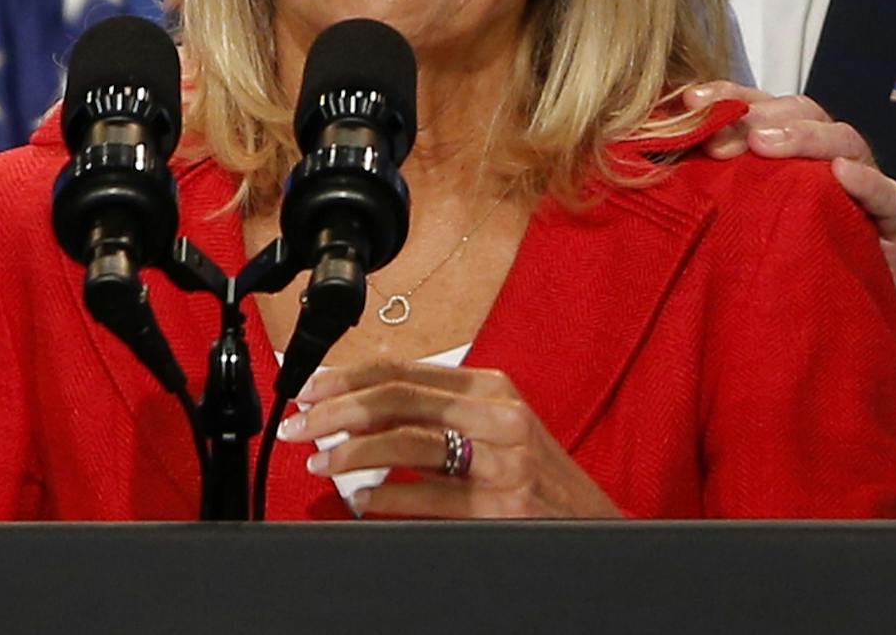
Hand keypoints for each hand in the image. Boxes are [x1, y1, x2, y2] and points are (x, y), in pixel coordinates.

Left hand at [277, 360, 622, 518]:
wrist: (595, 525)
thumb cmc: (537, 478)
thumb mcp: (496, 430)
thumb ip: (440, 416)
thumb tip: (364, 413)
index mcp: (491, 387)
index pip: (404, 371)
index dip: (349, 379)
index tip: (310, 391)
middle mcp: (499, 415)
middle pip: (399, 399)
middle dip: (338, 410)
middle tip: (300, 426)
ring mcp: (503, 460)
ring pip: (409, 443)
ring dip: (352, 452)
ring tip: (320, 461)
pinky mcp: (503, 505)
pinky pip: (430, 497)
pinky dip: (387, 496)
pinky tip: (360, 500)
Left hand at [684, 83, 895, 376]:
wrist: (835, 347)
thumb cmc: (777, 282)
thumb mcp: (732, 236)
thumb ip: (706, 198)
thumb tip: (644, 164)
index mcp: (786, 159)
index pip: (761, 108)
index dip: (729, 97)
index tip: (690, 101)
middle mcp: (825, 165)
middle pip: (803, 114)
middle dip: (760, 114)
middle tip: (722, 138)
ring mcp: (864, 192)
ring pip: (845, 142)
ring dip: (805, 136)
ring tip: (766, 143)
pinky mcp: (893, 229)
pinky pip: (888, 196)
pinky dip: (865, 181)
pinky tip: (839, 176)